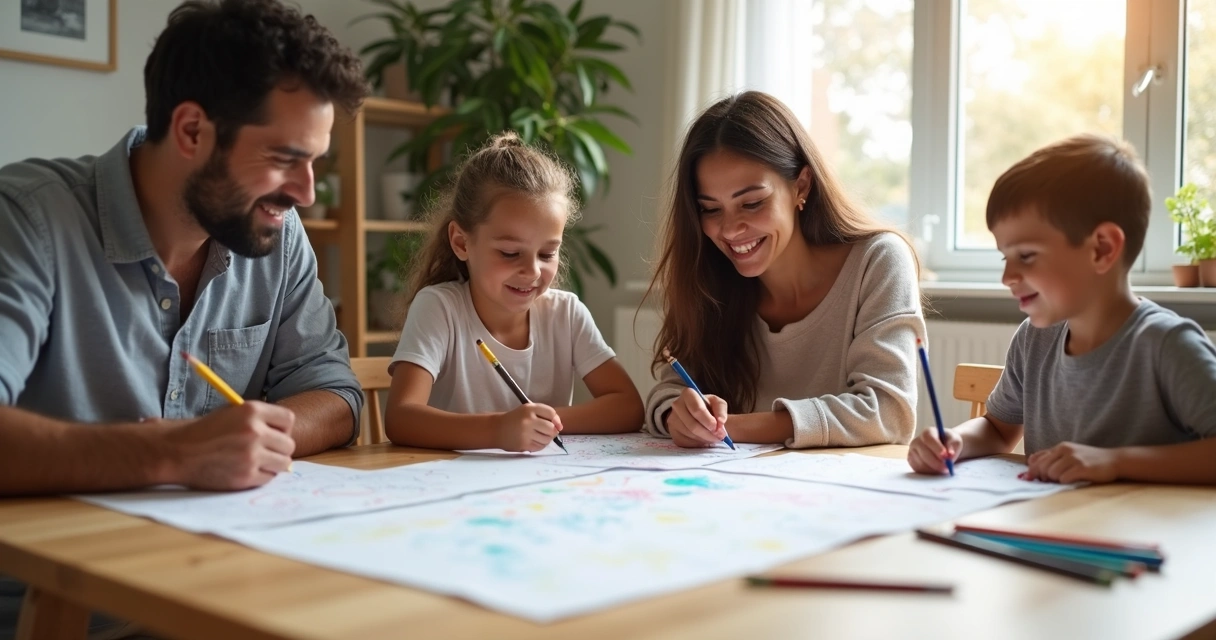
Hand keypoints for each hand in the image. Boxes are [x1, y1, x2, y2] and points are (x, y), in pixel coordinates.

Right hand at [162, 401, 295, 489]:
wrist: (177, 452)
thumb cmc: (205, 431)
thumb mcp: (232, 413)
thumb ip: (259, 419)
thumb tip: (285, 435)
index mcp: (252, 411)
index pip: (288, 420)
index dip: (282, 428)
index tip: (274, 434)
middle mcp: (255, 432)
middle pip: (289, 444)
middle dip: (279, 448)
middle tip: (265, 451)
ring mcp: (251, 455)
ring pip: (283, 463)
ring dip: (273, 463)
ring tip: (256, 461)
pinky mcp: (246, 476)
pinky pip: (269, 478)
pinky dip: (261, 476)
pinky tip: (245, 470)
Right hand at [495, 403, 562, 452]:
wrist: (496, 429)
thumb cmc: (515, 419)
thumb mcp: (527, 411)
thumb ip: (544, 415)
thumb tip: (560, 427)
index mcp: (529, 408)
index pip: (551, 413)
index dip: (556, 420)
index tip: (554, 423)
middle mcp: (528, 420)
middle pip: (551, 428)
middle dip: (552, 432)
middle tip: (546, 432)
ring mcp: (525, 433)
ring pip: (547, 439)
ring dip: (546, 439)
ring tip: (538, 437)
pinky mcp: (523, 444)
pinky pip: (540, 447)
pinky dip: (539, 445)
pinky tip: (533, 441)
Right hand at [666, 388, 728, 447]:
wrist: (695, 414)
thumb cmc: (707, 407)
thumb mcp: (717, 403)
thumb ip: (721, 410)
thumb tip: (721, 421)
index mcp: (688, 394)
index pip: (697, 409)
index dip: (708, 421)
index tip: (717, 427)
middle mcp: (677, 405)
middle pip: (693, 425)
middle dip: (708, 433)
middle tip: (719, 436)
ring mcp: (672, 420)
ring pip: (690, 435)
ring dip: (705, 439)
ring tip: (714, 438)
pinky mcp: (673, 433)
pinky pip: (686, 442)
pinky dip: (698, 443)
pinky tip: (704, 440)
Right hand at [907, 427, 961, 474]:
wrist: (943, 447)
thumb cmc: (949, 442)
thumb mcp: (955, 441)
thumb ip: (952, 446)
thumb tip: (950, 455)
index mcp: (927, 432)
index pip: (929, 439)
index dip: (937, 448)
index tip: (946, 456)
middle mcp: (917, 441)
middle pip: (924, 453)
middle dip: (937, 462)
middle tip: (948, 468)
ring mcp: (912, 452)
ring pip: (921, 463)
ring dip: (934, 469)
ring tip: (944, 469)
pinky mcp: (912, 461)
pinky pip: (919, 469)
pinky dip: (929, 472)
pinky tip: (936, 470)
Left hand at [1023, 442, 1117, 483]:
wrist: (1114, 460)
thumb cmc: (1089, 460)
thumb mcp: (1069, 454)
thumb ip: (1051, 457)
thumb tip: (1030, 462)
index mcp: (1060, 447)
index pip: (1036, 459)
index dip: (1032, 471)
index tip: (1033, 479)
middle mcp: (1065, 450)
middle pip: (1042, 467)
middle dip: (1044, 477)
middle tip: (1053, 481)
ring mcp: (1074, 458)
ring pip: (1052, 473)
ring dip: (1056, 480)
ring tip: (1067, 479)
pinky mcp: (1083, 468)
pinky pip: (1064, 478)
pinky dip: (1066, 482)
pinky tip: (1073, 480)